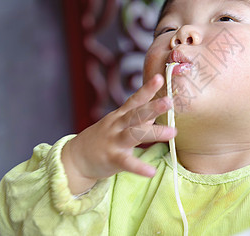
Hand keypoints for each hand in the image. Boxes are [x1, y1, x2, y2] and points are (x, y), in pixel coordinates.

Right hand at [61, 74, 176, 193]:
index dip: (147, 89)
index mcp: (120, 115)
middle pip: (135, 114)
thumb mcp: (119, 124)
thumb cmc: (104, 138)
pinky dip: (139, 167)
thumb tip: (156, 108)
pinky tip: (152, 172)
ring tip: (173, 132)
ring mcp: (113, 141)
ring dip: (153, 132)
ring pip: (134, 134)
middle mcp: (117, 125)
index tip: (160, 78)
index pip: (135, 100)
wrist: (76, 158)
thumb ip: (138, 117)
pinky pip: (127, 163)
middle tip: (169, 101)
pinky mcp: (112, 159)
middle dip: (152, 107)